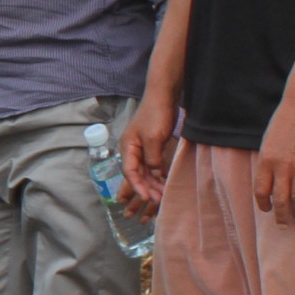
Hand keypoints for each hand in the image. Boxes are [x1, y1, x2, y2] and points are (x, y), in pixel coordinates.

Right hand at [118, 91, 179, 215]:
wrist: (164, 95)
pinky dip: (158, 174)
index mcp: (128, 147)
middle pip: (137, 174)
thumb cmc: (156, 114)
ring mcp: (142, 147)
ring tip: (163, 194)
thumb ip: (152, 158)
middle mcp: (132, 149)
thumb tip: (153, 172)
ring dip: (153, 183)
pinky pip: (153, 165)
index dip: (137, 186)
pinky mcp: (152, 145)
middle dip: (147, 188)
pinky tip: (165, 182)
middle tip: (159, 200)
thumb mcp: (154, 138)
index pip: (130, 172)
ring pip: (146, 171)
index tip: (147, 197)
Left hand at [252, 97, 294, 224]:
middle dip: (282, 216)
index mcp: (265, 161)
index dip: (264, 205)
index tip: (267, 210)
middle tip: (284, 225)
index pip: (261, 191)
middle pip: (280, 200)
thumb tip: (271, 185)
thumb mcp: (267, 143)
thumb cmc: (282, 123)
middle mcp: (282, 166)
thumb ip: (267, 164)